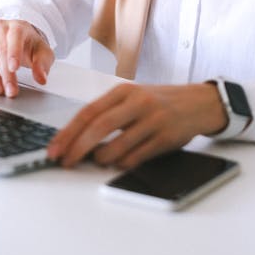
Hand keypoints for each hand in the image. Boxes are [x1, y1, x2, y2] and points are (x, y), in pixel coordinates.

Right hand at [0, 19, 54, 97]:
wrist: (21, 40)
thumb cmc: (31, 46)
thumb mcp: (43, 53)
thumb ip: (42, 64)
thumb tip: (41, 78)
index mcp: (17, 27)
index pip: (15, 37)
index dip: (13, 53)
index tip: (14, 68)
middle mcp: (0, 29)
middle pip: (0, 49)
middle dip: (5, 72)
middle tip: (10, 89)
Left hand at [47, 82, 226, 168]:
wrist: (198, 102)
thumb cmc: (159, 102)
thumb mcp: (133, 98)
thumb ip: (109, 113)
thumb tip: (77, 139)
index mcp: (124, 90)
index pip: (89, 111)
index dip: (69, 132)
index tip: (55, 149)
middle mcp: (137, 102)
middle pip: (99, 126)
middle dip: (77, 147)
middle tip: (65, 162)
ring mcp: (152, 119)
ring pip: (118, 146)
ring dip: (102, 159)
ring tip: (97, 161)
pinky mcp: (165, 137)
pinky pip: (137, 157)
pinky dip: (123, 163)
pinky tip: (119, 163)